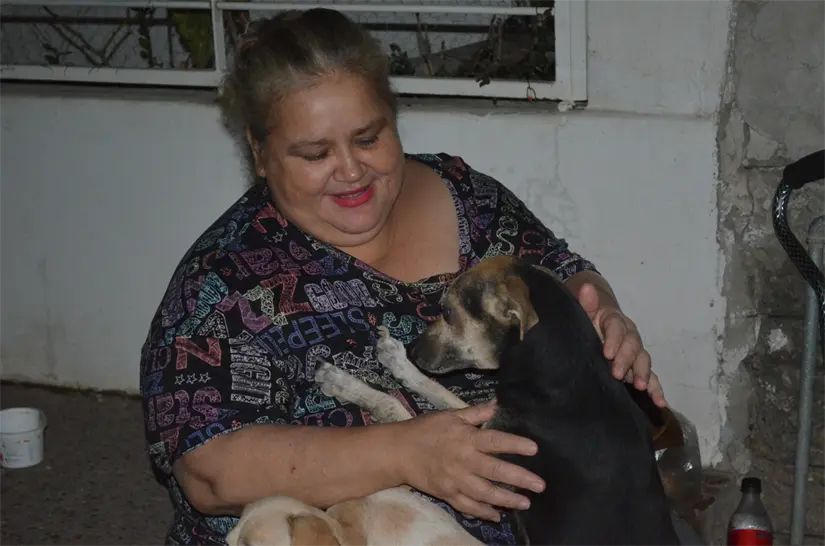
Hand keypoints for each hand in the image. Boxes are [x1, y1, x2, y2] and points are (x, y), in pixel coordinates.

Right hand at [395, 401, 544, 521]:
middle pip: (495, 471)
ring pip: (485, 493)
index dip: (515, 444)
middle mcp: (463, 460)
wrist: (398, 451)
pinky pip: (468, 506)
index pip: (495, 441)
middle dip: (520, 479)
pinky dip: (484, 512)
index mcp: (466, 438)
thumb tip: (497, 405)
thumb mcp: (450, 415)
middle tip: (540, 486)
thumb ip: (475, 413)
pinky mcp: (447, 494)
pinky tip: (497, 514)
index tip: (534, 449)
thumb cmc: (425, 429)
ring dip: (507, 499)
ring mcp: (455, 480)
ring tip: (525, 503)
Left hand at [577, 283, 666, 407]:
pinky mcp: (639, 368)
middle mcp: (630, 336)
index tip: (606, 353)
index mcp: (616, 322)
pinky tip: (660, 402)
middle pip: (633, 345)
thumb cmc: (590, 324)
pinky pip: (651, 377)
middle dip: (626, 360)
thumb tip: (586, 288)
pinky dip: (656, 389)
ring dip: (643, 374)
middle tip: (617, 374)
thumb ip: (586, 304)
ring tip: (639, 386)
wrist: (597, 332)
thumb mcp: (586, 314)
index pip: (617, 328)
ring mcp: (636, 353)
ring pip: (644, 361)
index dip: (613, 340)